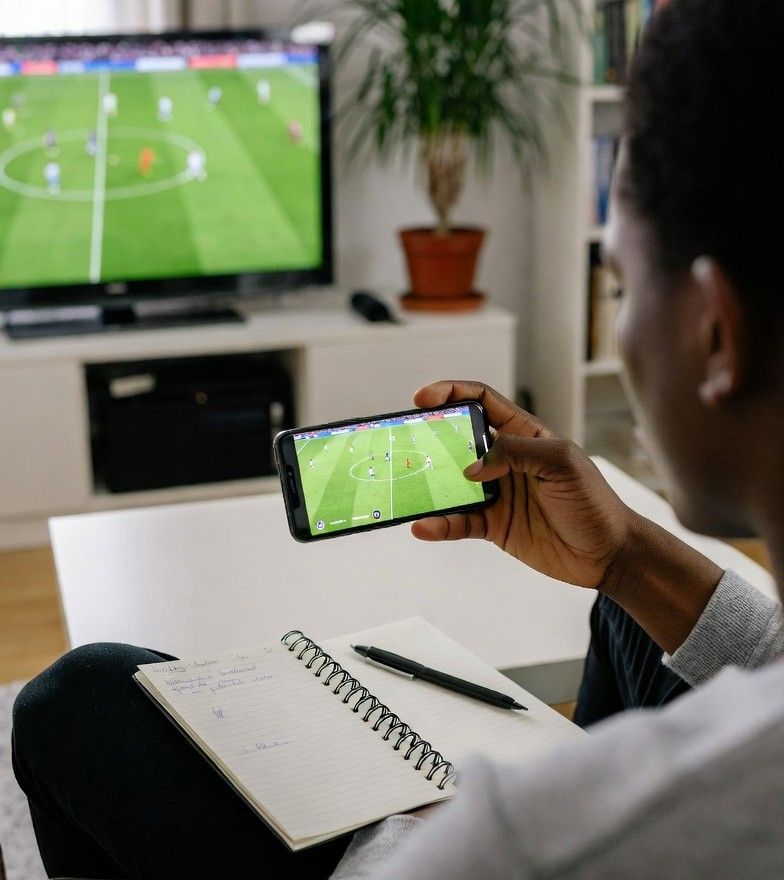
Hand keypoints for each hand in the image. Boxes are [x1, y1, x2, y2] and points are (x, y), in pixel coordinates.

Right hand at [411, 380, 635, 589]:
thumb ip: (516, 454)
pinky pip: (458, 522)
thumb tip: (472, 467)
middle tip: (405, 442)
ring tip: (406, 487)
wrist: (607, 554)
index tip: (422, 397)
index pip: (482, 402)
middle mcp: (505, 460)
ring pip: (452, 484)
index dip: (452, 393)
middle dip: (429, 438)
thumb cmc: (593, 501)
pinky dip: (439, 524)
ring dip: (428, 485)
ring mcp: (496, 493)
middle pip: (457, 440)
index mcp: (524, 434)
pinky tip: (424, 527)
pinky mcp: (493, 525)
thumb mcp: (561, 463)